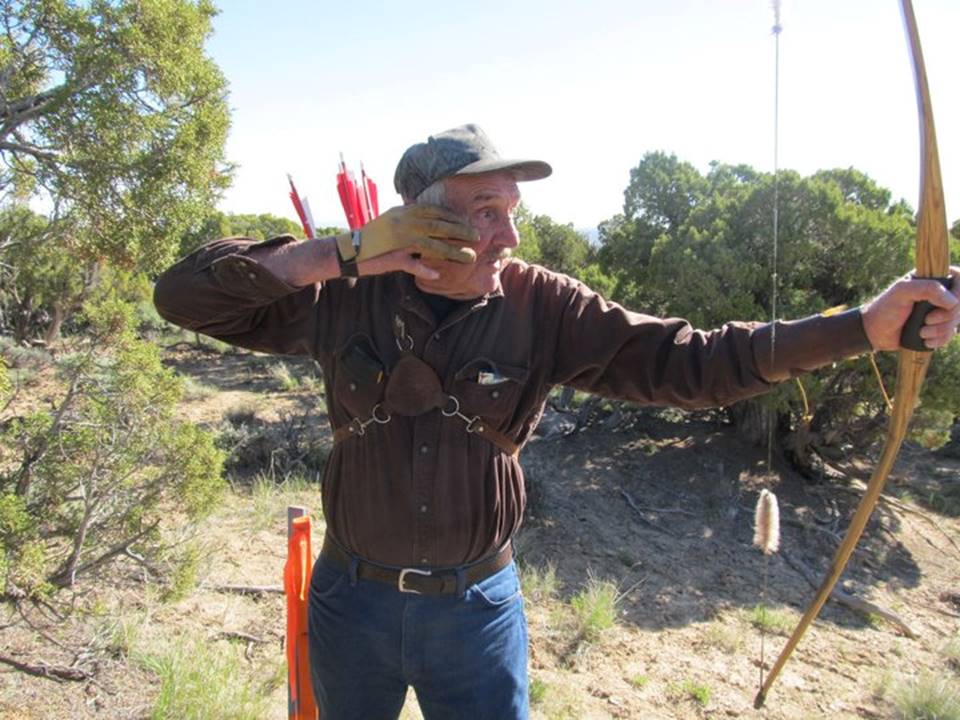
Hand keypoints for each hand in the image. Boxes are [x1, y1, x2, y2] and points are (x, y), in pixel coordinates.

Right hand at [349, 205, 476, 262]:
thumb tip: (423, 210)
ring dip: (451, 252)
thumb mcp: (390, 220)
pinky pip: (411, 264)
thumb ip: (407, 215)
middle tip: (476, 236)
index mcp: (403, 213)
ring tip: (467, 257)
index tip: (467, 222)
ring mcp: (397, 241)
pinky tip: (437, 274)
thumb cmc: (371, 238)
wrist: (347, 251)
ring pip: (430, 245)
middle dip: (459, 231)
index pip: (433, 211)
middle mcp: (402, 223)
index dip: (452, 217)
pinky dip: (424, 270)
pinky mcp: (391, 258)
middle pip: (437, 226)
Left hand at [861, 266, 959, 350]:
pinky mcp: (936, 327)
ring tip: (921, 332)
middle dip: (947, 317)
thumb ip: (928, 289)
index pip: (959, 278)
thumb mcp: (902, 292)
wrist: (874, 332)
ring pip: (956, 320)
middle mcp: (937, 294)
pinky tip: (925, 341)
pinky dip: (940, 339)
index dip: (959, 291)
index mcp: (930, 280)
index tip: (950, 304)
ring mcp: (938, 311)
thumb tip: (953, 301)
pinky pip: (950, 334)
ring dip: (941, 330)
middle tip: (926, 321)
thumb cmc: (885, 308)